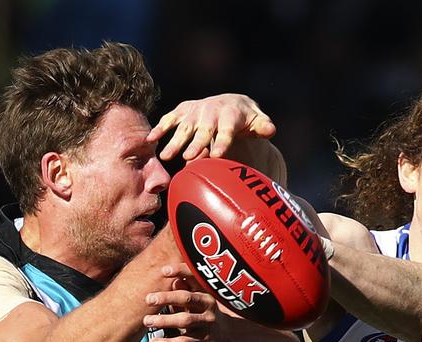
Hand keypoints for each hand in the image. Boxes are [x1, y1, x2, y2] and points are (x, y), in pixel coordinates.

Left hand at [143, 263, 217, 341]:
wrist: (224, 334)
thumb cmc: (202, 311)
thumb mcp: (195, 298)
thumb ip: (184, 289)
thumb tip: (173, 280)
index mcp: (205, 290)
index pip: (194, 277)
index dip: (180, 271)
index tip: (164, 270)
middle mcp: (208, 304)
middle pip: (187, 298)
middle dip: (167, 298)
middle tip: (149, 299)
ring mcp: (206, 322)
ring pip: (185, 321)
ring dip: (164, 320)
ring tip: (147, 320)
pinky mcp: (203, 339)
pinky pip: (184, 341)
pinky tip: (154, 341)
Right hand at [146, 94, 275, 161]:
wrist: (231, 102)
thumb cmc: (246, 118)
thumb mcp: (257, 120)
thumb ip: (263, 126)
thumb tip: (270, 130)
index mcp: (230, 114)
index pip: (227, 130)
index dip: (222, 142)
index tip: (217, 156)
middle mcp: (211, 111)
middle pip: (203, 130)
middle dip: (196, 144)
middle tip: (189, 158)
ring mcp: (195, 110)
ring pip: (184, 126)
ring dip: (175, 141)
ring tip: (167, 157)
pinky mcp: (183, 110)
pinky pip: (170, 118)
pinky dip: (160, 127)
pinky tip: (150, 140)